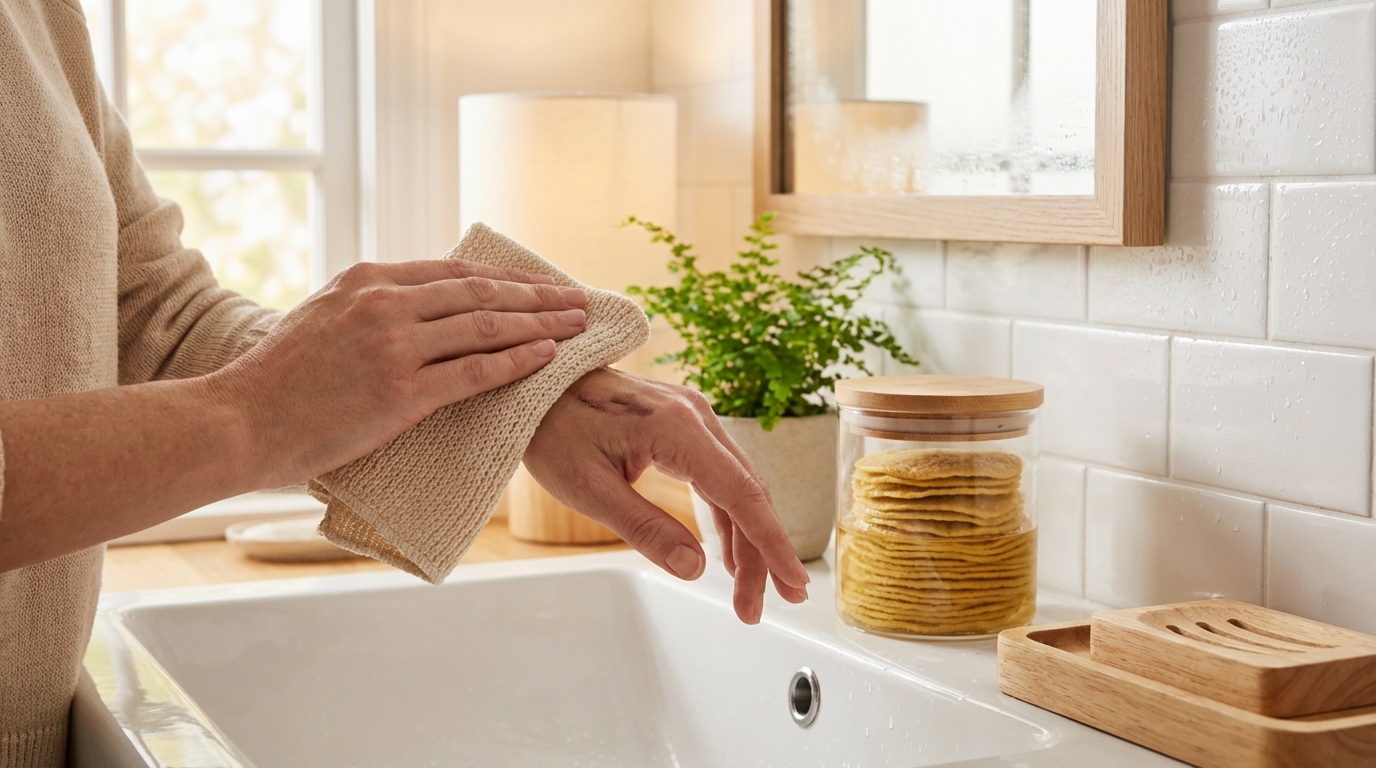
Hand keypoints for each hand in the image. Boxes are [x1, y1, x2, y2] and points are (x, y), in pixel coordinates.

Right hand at [211, 259, 588, 485]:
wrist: (239, 419)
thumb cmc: (277, 379)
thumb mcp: (322, 317)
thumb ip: (371, 306)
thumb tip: (418, 307)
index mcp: (367, 279)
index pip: (455, 271)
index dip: (507, 277)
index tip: (541, 283)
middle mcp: (385, 303)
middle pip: (481, 293)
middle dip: (538, 296)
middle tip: (578, 300)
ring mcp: (394, 347)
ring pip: (487, 327)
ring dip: (541, 326)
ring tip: (577, 328)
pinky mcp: (401, 393)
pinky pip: (475, 372)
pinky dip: (518, 363)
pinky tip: (548, 360)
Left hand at [523, 368, 809, 623]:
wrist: (533, 384)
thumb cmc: (550, 428)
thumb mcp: (588, 488)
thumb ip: (644, 529)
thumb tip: (694, 568)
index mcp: (678, 428)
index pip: (742, 494)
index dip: (772, 543)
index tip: (793, 583)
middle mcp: (696, 416)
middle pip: (747, 494)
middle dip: (759, 554)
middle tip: (756, 608)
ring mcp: (692, 416)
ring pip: (737, 486)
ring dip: (745, 539)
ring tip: (747, 593)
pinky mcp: (682, 424)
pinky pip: (718, 474)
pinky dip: (727, 515)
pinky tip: (727, 553)